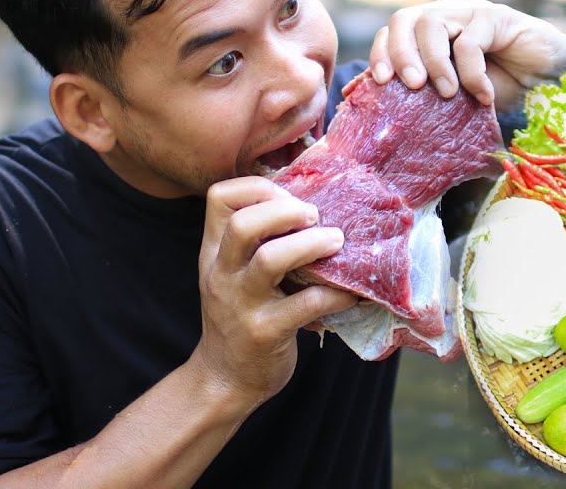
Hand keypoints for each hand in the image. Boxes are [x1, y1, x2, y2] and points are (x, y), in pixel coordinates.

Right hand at [195, 177, 356, 405]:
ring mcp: (242, 304)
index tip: (288, 194)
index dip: (257, 186)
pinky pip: (306, 304)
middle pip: (244, 224)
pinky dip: (335, 294)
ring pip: (271, 260)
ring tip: (336, 241)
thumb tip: (311, 202)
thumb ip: (257, 241)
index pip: (218, 198)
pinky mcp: (265, 333)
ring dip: (312, 245)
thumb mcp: (233, 274)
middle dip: (285, 210)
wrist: (225, 378)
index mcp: (214, 252)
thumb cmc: (240, 316)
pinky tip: (351, 293)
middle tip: (314, 215)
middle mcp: (222, 274)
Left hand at [368, 0, 565, 112]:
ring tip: (446, 93)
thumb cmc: (501, 88)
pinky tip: (483, 95)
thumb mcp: (457, 95)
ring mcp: (471, 11)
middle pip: (404, 19)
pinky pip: (470, 41)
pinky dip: (471, 73)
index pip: (393, 30)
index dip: (382, 53)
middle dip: (400, 54)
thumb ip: (429, 96)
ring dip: (433, 62)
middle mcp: (448, 13)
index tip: (382, 82)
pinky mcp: (496, 17)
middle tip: (410, 86)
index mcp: (432, 30)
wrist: (550, 80)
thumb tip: (393, 118)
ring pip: (431, 23)